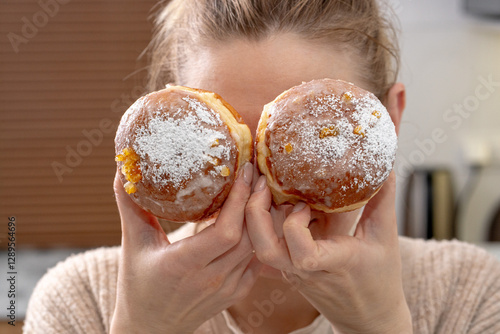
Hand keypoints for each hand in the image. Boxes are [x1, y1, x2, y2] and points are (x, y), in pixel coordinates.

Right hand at [110, 163, 261, 333]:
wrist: (150, 328)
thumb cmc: (138, 286)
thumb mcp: (133, 244)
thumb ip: (130, 205)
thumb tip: (122, 168)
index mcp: (183, 265)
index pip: (225, 231)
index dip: (240, 200)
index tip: (244, 171)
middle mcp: (210, 279)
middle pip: (247, 236)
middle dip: (255, 202)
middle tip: (256, 173)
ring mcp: (226, 288)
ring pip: (255, 247)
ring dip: (260, 218)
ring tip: (258, 189)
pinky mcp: (235, 293)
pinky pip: (256, 261)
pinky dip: (258, 238)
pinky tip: (257, 218)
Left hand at [245, 173, 411, 333]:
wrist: (368, 318)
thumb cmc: (381, 279)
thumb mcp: (387, 239)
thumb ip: (383, 201)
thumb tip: (386, 167)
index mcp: (335, 263)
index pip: (304, 255)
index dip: (295, 227)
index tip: (303, 204)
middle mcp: (308, 271)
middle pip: (266, 251)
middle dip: (256, 216)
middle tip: (263, 185)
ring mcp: (294, 273)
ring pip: (259, 251)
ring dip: (254, 218)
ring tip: (263, 189)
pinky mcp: (288, 270)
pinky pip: (266, 247)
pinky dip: (261, 223)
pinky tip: (268, 201)